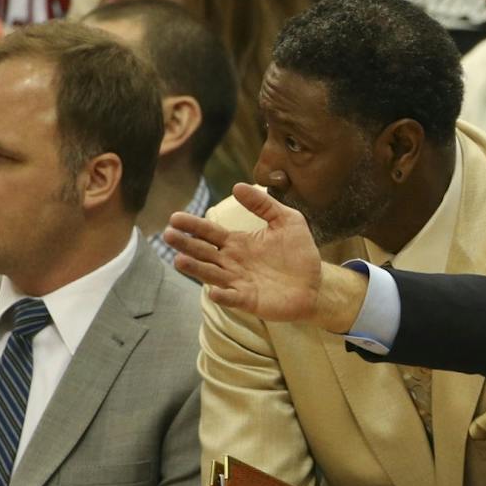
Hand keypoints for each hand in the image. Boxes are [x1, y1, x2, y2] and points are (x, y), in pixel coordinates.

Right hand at [166, 184, 358, 329]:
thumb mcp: (287, 220)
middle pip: (203, 252)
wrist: (316, 283)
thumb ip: (264, 204)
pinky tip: (213, 291)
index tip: (174, 218)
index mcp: (237, 242)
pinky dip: (223, 296)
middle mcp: (232, 262)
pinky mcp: (249, 300)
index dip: (193, 225)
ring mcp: (238, 282)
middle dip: (186, 244)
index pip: (209, 232)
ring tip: (178, 260)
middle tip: (168, 235)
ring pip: (211, 274)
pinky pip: (232, 298)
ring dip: (196, 268)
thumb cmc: (299, 253)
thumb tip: (237, 186)